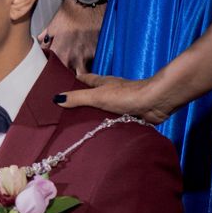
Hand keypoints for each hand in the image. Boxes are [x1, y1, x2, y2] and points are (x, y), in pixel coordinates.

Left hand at [38, 0, 104, 74]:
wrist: (87, 3)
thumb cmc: (69, 13)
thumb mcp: (52, 26)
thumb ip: (45, 39)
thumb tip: (40, 45)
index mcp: (58, 53)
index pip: (55, 73)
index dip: (56, 77)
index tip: (57, 77)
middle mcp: (72, 58)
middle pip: (71, 78)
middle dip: (71, 80)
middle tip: (71, 79)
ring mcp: (86, 56)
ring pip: (85, 74)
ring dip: (84, 75)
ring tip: (84, 76)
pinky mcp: (98, 51)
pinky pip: (97, 64)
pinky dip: (95, 65)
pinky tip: (94, 64)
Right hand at [54, 73, 176, 123]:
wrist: (155, 103)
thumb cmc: (126, 95)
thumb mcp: (97, 96)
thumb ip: (78, 98)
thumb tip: (56, 98)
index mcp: (102, 83)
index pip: (83, 80)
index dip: (72, 82)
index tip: (58, 88)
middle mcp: (109, 92)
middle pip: (91, 95)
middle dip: (79, 102)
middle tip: (63, 113)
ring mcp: (119, 104)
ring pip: (100, 109)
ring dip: (91, 116)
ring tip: (75, 126)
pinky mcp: (127, 115)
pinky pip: (111, 120)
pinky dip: (104, 125)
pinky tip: (96, 133)